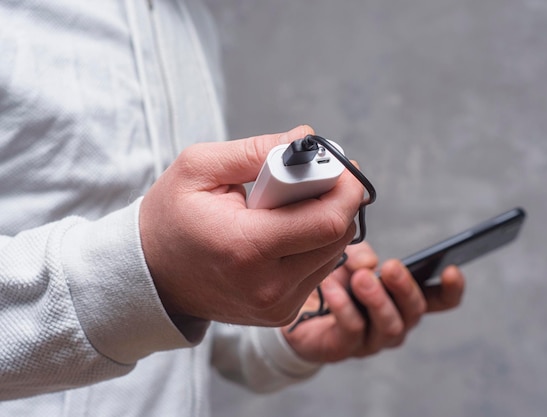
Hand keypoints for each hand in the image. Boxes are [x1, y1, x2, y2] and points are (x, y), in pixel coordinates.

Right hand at [139, 126, 363, 326]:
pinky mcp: (283, 313)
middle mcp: (269, 287)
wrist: (151, 277)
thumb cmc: (169, 218)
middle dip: (338, 199)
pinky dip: (313, 243)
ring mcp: (278, 306)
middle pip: (339, 236)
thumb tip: (306, 139)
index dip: (345, 187)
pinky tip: (284, 230)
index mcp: (246, 248)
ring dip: (325, 220)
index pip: (327, 221)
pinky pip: (319, 269)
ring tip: (287, 205)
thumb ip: (255, 150)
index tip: (341, 163)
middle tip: (313, 177)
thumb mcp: (198, 168)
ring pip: (335, 253)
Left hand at [282, 242, 464, 362]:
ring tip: (361, 278)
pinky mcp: (343, 348)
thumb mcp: (347, 257)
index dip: (451, 289)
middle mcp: (394, 322)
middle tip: (390, 267)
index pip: (439, 299)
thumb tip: (370, 264)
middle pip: (415, 312)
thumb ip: (362, 255)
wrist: (291, 304)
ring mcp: (371, 340)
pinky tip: (331, 287)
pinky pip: (351, 330)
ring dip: (377, 300)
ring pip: (389, 327)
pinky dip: (343, 307)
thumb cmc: (332, 279)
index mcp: (402, 298)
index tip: (451, 269)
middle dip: (405, 288)